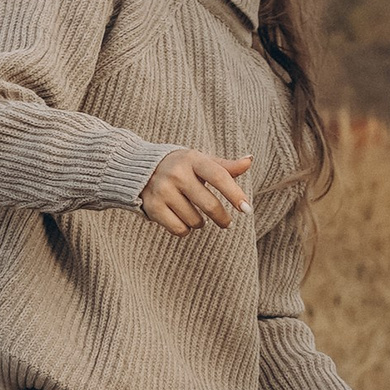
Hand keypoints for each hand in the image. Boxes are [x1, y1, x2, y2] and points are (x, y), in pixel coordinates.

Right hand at [137, 147, 251, 232]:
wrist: (139, 168)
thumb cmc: (181, 166)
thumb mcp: (201, 161)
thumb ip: (225, 166)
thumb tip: (249, 160)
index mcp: (192, 159)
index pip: (219, 177)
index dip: (235, 194)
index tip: (246, 209)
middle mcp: (177, 174)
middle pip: (209, 205)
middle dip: (223, 218)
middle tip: (227, 223)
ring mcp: (163, 190)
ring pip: (195, 221)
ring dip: (200, 223)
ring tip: (196, 214)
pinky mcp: (153, 207)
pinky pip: (179, 229)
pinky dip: (186, 230)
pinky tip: (184, 220)